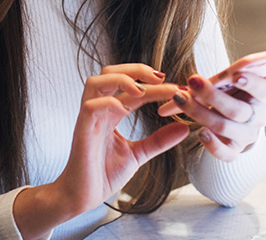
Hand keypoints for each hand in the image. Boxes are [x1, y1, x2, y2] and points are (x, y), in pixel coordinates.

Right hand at [14, 64, 188, 239]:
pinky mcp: (82, 131)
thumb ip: (158, 140)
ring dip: (120, 80)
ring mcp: (89, 118)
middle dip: (136, 69)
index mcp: (111, 112)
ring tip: (141, 90)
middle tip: (160, 77)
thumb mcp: (137, 155)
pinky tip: (124, 110)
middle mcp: (99, 110)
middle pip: (111, 72)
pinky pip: (90, 107)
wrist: (81, 197)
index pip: (133, 88)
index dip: (155, 85)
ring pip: (96, 82)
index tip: (178, 89)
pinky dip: (108, 103)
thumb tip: (184, 127)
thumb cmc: (103, 174)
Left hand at [157, 71, 265, 161]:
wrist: (235, 116)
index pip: (264, 90)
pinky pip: (226, 153)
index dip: (252, 83)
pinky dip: (212, 144)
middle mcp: (258, 117)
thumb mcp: (247, 75)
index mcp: (265, 95)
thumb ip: (258, 66)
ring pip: (224, 127)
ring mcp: (247, 135)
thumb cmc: (237, 88)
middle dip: (213, 96)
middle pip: (238, 110)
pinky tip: (199, 132)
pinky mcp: (234, 149)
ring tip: (179, 98)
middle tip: (192, 81)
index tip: (236, 74)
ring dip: (199, 112)